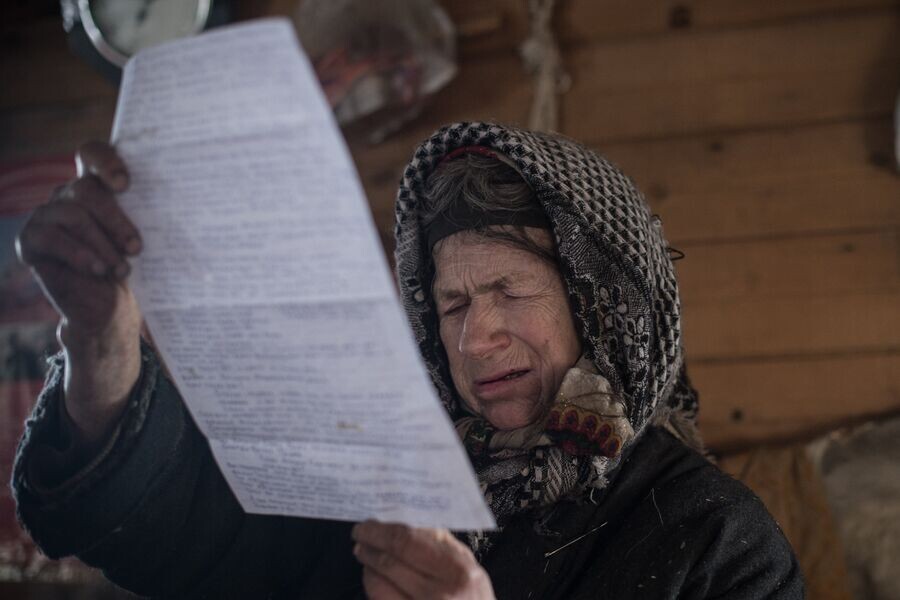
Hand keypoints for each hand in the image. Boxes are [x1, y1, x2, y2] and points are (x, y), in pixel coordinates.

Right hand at [15, 141, 143, 447]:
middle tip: (137, 246)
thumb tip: (200, 200)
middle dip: (115, 219)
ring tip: (122, 269)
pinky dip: (79, 254)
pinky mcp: (31, 241)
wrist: (109, 309)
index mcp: (97, 185)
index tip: (126, 184)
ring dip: (102, 243)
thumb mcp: (146, 239)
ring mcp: (46, 216)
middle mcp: (68, 195)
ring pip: (71, 214)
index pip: (92, 152)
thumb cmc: (133, 267)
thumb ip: (155, 214)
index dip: (105, 160)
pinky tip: (99, 271)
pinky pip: (49, 237)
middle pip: (85, 188)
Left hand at [352, 521, 494, 599]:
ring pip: (379, 581)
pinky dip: (372, 583)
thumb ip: (442, 544)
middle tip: (360, 533)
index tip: (370, 522)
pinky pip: (379, 598)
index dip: (383, 530)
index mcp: (457, 570)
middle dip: (370, 543)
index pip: (410, 541)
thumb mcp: (468, 569)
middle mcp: (439, 593)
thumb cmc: (473, 599)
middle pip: (391, 559)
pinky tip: (373, 575)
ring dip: (368, 563)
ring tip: (364, 552)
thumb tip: (408, 520)